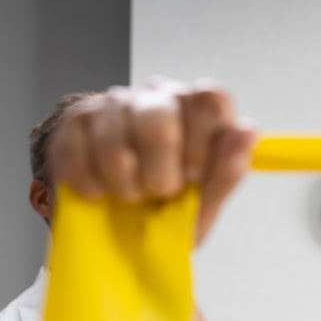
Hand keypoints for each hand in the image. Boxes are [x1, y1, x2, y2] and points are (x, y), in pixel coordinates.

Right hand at [48, 79, 255, 244]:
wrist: (117, 223)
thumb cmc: (168, 206)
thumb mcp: (205, 201)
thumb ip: (228, 171)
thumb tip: (246, 133)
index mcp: (196, 108)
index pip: (209, 99)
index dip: (203, 145)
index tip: (195, 178)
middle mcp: (156, 96)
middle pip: (159, 120)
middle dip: (161, 174)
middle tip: (162, 193)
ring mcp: (112, 104)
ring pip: (116, 144)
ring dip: (127, 186)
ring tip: (133, 196)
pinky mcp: (74, 123)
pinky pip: (80, 158)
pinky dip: (95, 188)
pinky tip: (105, 192)